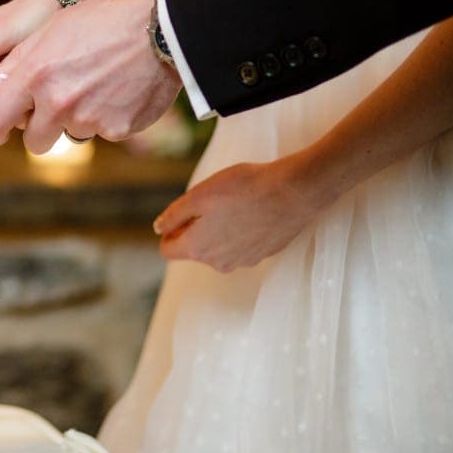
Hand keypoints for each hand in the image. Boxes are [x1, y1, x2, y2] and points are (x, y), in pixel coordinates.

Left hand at [0, 0, 181, 152]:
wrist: (165, 26)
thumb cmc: (104, 20)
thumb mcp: (53, 29)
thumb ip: (17, 61)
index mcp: (35, 74)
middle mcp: (59, 102)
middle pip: (34, 142)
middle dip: (39, 130)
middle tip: (55, 107)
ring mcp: (90, 119)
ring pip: (70, 134)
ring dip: (76, 119)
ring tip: (95, 85)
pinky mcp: (118, 130)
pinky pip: (102, 132)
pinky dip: (107, 117)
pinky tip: (120, 89)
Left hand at [156, 154, 327, 271]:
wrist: (294, 193)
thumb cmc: (243, 189)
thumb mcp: (198, 195)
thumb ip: (174, 215)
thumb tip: (158, 229)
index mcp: (198, 249)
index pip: (168, 250)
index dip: (168, 231)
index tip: (181, 213)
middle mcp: (219, 263)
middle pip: (195, 249)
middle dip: (195, 229)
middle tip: (210, 202)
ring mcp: (244, 261)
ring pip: (219, 248)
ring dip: (219, 230)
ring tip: (234, 204)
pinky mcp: (264, 254)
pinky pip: (242, 245)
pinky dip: (241, 231)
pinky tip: (252, 210)